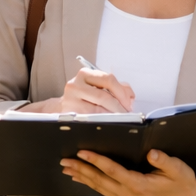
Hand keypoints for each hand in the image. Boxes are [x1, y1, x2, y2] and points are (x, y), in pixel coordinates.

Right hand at [19, 65, 134, 114]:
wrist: (66, 104)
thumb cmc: (86, 95)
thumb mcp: (100, 86)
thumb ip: (118, 87)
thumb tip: (130, 96)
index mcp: (85, 74)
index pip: (108, 79)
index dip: (122, 92)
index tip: (129, 102)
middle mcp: (75, 84)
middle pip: (103, 96)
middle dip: (119, 107)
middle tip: (127, 113)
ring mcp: (70, 100)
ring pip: (97, 110)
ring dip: (112, 116)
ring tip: (119, 118)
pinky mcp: (70, 114)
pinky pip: (91, 119)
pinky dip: (102, 121)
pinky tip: (107, 122)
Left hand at [61, 148, 195, 195]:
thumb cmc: (185, 186)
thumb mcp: (179, 170)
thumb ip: (164, 161)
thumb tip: (151, 153)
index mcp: (140, 186)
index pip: (113, 171)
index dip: (96, 161)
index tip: (81, 152)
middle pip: (100, 181)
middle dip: (81, 170)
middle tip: (64, 161)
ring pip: (100, 188)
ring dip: (83, 178)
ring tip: (68, 169)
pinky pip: (106, 192)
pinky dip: (93, 184)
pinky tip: (85, 179)